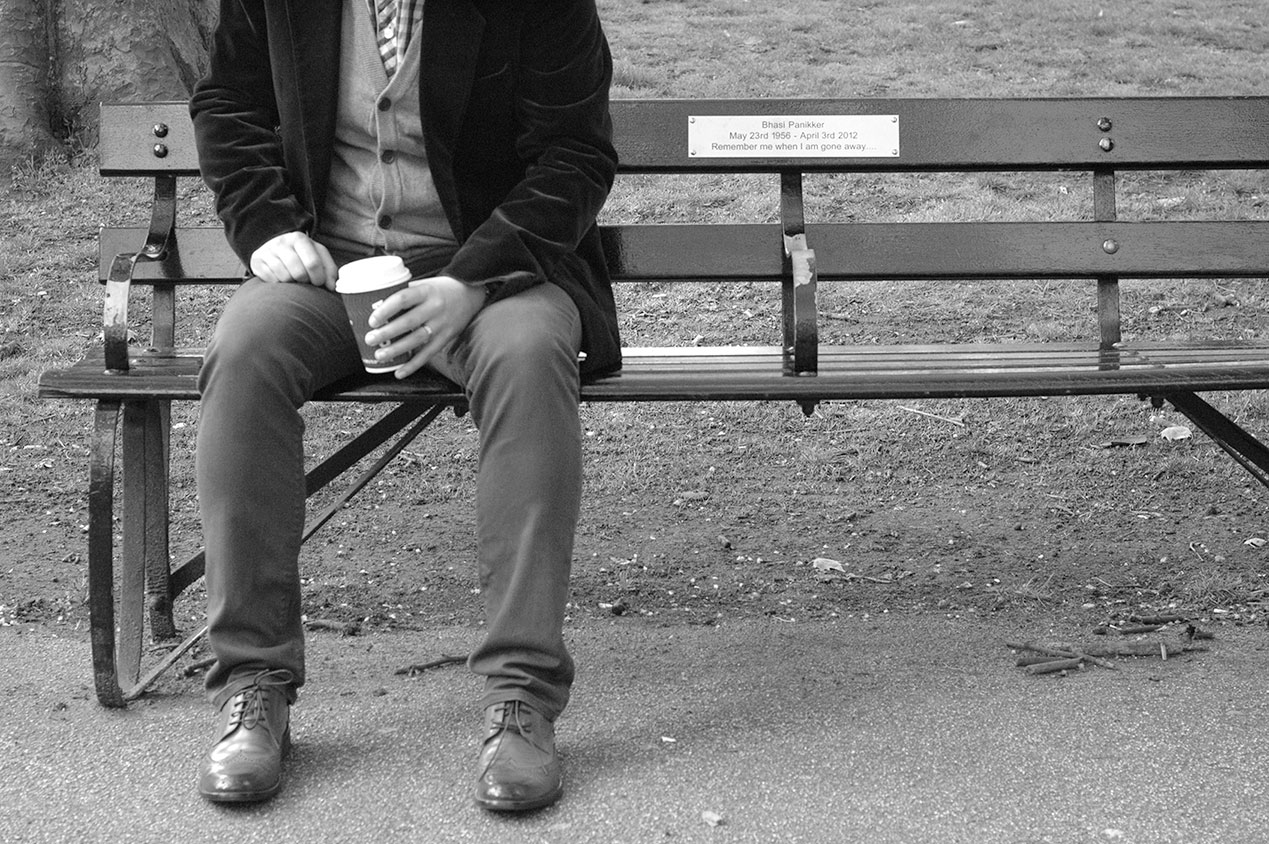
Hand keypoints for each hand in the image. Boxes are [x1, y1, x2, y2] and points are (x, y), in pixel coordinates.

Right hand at [249, 231, 337, 289]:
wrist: (274, 248)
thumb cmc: (301, 255)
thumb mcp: (317, 255)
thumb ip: (329, 269)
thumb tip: (332, 287)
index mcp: (299, 238)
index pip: (313, 263)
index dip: (319, 278)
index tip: (319, 283)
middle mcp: (282, 242)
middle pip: (299, 273)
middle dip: (305, 281)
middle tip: (305, 280)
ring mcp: (267, 251)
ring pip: (285, 278)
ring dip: (292, 283)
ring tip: (293, 278)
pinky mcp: (258, 261)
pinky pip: (272, 280)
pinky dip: (279, 283)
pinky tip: (281, 277)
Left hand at [365, 275, 486, 377]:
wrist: (472, 294)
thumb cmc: (442, 289)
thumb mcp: (425, 284)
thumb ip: (405, 293)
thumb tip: (375, 305)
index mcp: (426, 291)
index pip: (403, 299)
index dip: (386, 310)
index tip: (373, 319)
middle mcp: (435, 307)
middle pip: (409, 322)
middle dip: (387, 332)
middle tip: (370, 339)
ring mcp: (442, 324)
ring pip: (417, 340)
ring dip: (397, 350)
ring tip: (380, 355)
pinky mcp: (446, 337)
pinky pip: (428, 354)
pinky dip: (413, 365)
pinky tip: (399, 372)